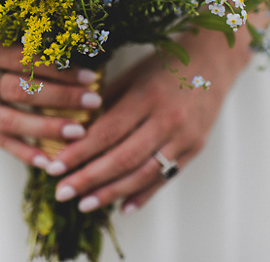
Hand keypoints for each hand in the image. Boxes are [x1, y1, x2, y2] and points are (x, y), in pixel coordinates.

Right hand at [0, 16, 103, 167]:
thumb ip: (13, 30)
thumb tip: (64, 37)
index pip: (24, 61)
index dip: (58, 68)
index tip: (89, 74)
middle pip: (21, 92)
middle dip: (61, 99)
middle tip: (93, 102)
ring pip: (10, 120)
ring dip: (47, 128)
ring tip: (79, 131)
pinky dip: (22, 151)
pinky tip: (47, 160)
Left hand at [45, 30, 250, 213]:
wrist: (214, 61)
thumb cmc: (166, 65)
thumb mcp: (132, 75)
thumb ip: (106, 101)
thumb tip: (75, 130)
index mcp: (146, 96)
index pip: (106, 132)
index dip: (78, 152)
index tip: (54, 168)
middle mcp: (166, 119)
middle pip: (123, 158)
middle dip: (89, 179)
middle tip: (62, 192)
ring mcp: (184, 137)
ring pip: (143, 173)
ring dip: (112, 192)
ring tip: (85, 204)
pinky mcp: (195, 148)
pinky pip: (166, 176)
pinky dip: (144, 194)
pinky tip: (123, 208)